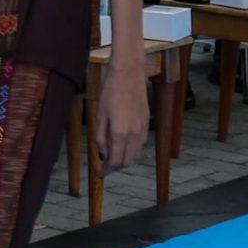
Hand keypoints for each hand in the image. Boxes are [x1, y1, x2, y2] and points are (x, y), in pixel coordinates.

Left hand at [95, 53, 148, 170]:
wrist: (128, 75)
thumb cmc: (110, 93)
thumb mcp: (99, 115)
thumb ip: (100, 137)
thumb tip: (103, 154)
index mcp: (120, 133)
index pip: (116, 161)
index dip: (107, 170)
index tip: (100, 173)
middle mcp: (135, 134)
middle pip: (127, 161)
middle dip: (116, 166)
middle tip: (105, 166)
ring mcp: (143, 129)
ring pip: (136, 154)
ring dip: (125, 158)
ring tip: (113, 156)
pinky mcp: (147, 123)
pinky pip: (141, 143)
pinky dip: (132, 148)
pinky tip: (123, 143)